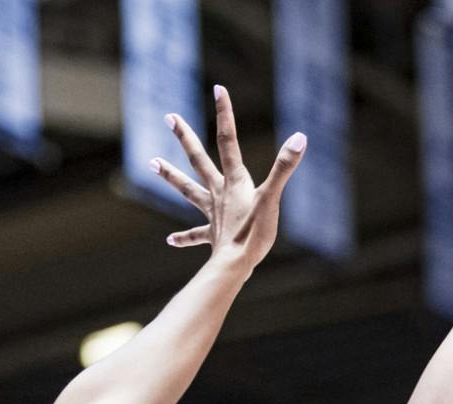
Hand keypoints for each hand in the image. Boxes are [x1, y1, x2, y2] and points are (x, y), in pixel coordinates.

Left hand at [148, 85, 305, 268]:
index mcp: (234, 182)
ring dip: (171, 176)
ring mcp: (213, 213)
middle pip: (198, 159)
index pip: (228, 140)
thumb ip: (284, 168)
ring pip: (189, 190)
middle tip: (169, 116)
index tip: (218, 89)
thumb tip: (299, 138)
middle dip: (185, 137)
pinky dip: (184, 238)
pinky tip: (170, 239)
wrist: (235, 265)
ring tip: (153, 163)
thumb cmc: (254, 234)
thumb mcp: (273, 198)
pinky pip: (196, 235)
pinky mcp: (213, 236)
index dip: (224, 114)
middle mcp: (219, 193)